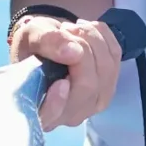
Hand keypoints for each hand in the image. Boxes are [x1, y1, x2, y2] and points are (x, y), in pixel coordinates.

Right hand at [9, 14, 121, 129]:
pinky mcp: (108, 88)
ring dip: (93, 39)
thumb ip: (46, 42)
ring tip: (73, 28)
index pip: (49, 116)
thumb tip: (72, 51)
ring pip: (106, 70)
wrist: (51, 45)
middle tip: (65, 30)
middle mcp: (67, 116)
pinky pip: (115, 57)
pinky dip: (104, 37)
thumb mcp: (30, 37)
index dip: (56, 103)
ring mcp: (92, 105)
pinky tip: (88, 30)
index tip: (61, 83)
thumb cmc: (34, 47)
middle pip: (87, 86)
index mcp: (38, 110)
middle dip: (82, 48)